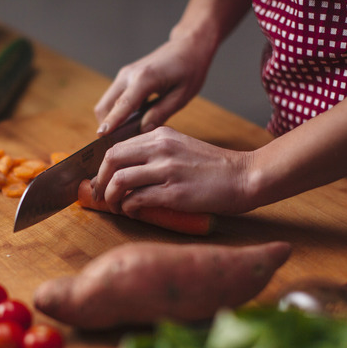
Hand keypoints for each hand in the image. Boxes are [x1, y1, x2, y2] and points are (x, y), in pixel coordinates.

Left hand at [91, 126, 254, 215]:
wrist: (245, 176)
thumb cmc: (215, 168)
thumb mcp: (182, 147)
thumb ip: (157, 152)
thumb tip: (129, 170)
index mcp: (161, 135)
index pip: (116, 147)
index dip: (103, 167)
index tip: (102, 181)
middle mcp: (160, 148)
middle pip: (112, 160)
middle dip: (101, 181)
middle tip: (102, 196)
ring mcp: (167, 169)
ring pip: (120, 180)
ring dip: (112, 198)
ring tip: (117, 207)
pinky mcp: (174, 192)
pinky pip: (137, 199)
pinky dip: (129, 208)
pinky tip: (134, 212)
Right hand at [94, 32, 215, 135]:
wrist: (188, 46)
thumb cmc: (190, 69)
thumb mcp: (181, 96)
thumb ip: (161, 113)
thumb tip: (143, 131)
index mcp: (145, 78)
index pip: (123, 105)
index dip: (111, 122)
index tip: (101, 136)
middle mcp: (128, 75)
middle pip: (105, 106)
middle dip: (107, 126)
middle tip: (118, 146)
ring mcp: (124, 75)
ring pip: (106, 103)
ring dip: (110, 120)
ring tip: (125, 137)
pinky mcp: (125, 77)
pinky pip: (114, 98)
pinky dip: (116, 112)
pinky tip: (130, 124)